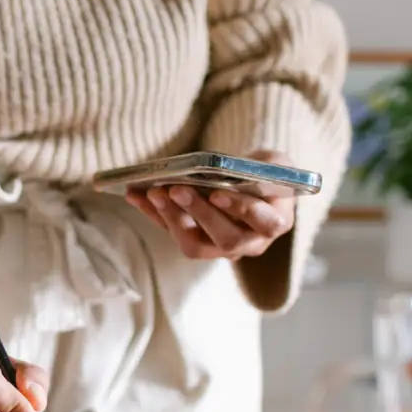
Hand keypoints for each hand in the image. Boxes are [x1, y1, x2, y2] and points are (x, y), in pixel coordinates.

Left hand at [125, 150, 297, 259]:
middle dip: (198, 213)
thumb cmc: (266, 171)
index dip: (240, 210)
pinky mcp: (197, 243)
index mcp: (276, 222)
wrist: (252, 182)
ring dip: (172, 218)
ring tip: (154, 192)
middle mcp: (251, 242)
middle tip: (175, 189)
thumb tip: (236, 173)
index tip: (217, 193)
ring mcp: (221, 248)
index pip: (263, 223)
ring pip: (196, 245)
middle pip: (226, 239)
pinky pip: (173, 233)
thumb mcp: (275, 164)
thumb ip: (266, 170)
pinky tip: (135, 195)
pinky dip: (154, 215)